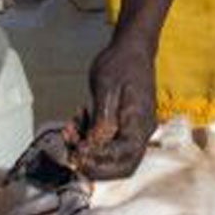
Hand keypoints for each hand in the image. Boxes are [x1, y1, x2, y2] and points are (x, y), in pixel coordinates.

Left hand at [72, 37, 156, 179]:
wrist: (132, 49)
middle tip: (72, 153)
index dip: (100, 161)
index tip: (78, 152)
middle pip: (124, 166)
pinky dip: (92, 139)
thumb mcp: (105, 87)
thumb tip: (94, 145)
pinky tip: (79, 123)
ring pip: (115, 157)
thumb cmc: (119, 64)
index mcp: (139, 122)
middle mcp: (142, 131)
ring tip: (71, 130)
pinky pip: (112, 143)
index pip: (124, 157)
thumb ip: (102, 119)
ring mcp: (137, 130)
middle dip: (95, 165)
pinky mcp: (129, 126)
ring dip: (90, 150)